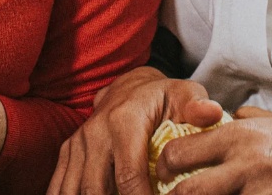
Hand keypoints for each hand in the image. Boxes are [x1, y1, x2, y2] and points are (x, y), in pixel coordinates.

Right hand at [47, 67, 223, 194]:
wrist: (132, 86)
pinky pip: (59, 186)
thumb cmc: (165, 97)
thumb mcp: (185, 95)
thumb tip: (212, 113)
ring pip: (73, 191)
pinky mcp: (68, 153)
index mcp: (124, 121)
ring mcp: (78, 143)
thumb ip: (198, 106)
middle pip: (95, 190)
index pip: (128, 176)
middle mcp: (95, 132)